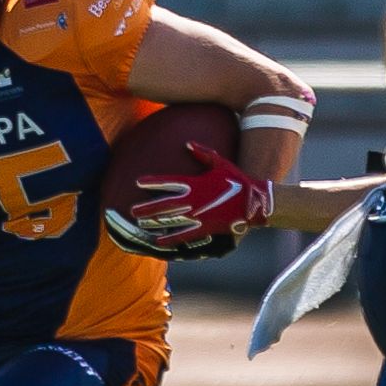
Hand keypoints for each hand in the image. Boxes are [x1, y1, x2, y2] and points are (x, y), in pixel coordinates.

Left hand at [103, 143, 271, 255]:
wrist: (254, 202)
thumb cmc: (238, 181)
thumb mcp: (221, 163)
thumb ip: (203, 153)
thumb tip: (187, 144)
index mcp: (195, 183)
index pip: (168, 182)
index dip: (153, 182)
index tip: (138, 182)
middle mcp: (193, 200)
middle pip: (164, 204)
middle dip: (147, 207)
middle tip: (132, 210)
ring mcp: (197, 215)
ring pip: (170, 220)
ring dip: (154, 222)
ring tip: (140, 223)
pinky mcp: (204, 228)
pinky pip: (183, 235)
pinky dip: (170, 239)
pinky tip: (158, 242)